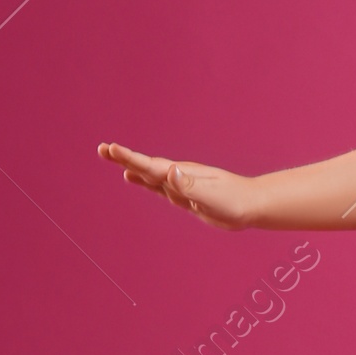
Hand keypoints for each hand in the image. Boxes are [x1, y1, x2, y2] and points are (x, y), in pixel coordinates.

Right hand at [97, 141, 253, 229]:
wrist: (253, 205)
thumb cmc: (234, 201)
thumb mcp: (211, 196)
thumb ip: (189, 186)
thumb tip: (169, 172)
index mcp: (181, 175)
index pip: (149, 165)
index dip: (128, 158)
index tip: (109, 148)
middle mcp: (178, 176)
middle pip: (145, 166)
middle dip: (124, 158)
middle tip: (102, 148)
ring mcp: (181, 185)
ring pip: (149, 175)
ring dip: (131, 167)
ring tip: (113, 158)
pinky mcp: (185, 196)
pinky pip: (159, 187)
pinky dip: (145, 182)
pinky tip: (136, 179)